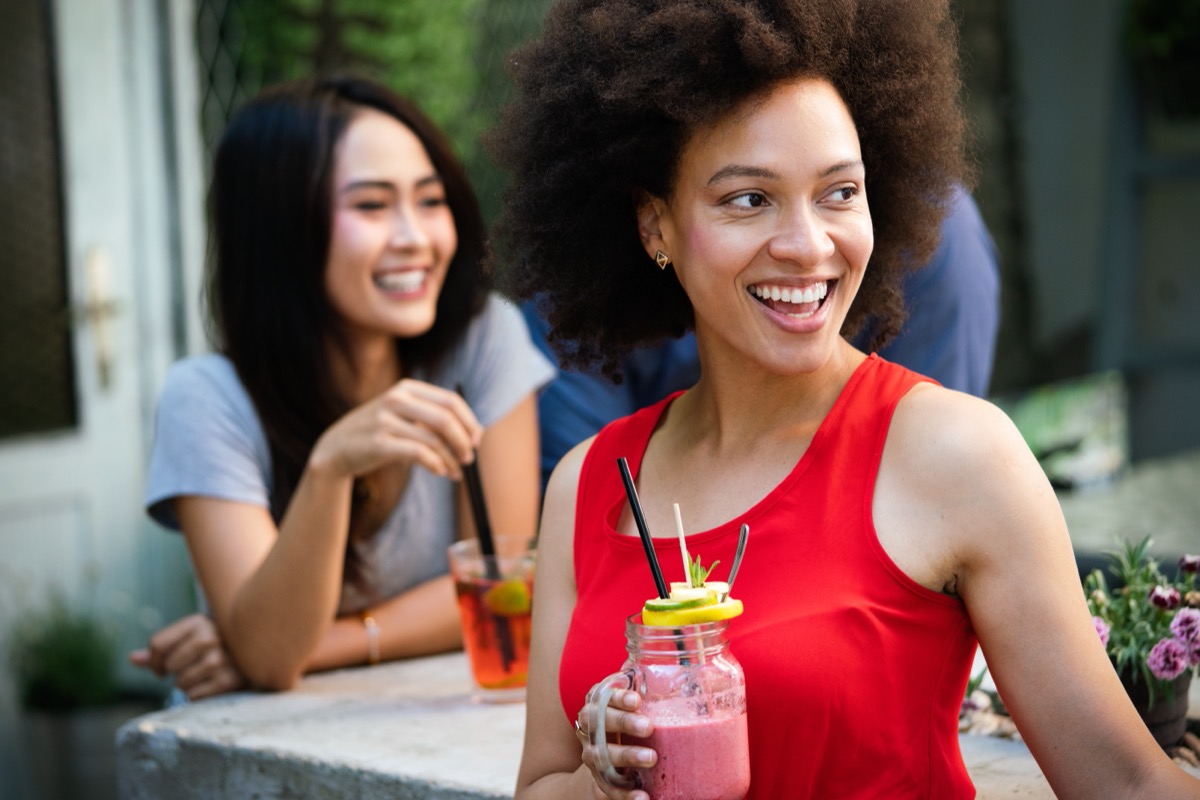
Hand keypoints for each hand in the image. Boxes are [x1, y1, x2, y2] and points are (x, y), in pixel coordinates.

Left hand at [129, 613, 245, 699]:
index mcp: (199, 621)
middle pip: (169, 664)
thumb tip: (132, 658)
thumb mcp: (190, 640)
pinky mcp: (231, 679)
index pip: (157, 644)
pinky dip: (197, 695)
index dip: (153, 660)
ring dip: (185, 685)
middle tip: (185, 670)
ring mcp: (223, 658)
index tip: (161, 666)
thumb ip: (161, 649)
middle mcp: (212, 636)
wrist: (257, 655)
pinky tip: (209, 686)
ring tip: (200, 677)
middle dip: (172, 673)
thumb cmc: (215, 648)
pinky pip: (195, 695)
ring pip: (181, 682)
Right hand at [310, 379, 483, 480]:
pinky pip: (419, 453)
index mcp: (407, 388)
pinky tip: (440, 472)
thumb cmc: (379, 434)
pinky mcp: (379, 442)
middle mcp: (396, 399)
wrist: (336, 449)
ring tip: (456, 472)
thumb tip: (476, 433)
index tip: (477, 440)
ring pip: (434, 440)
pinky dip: (436, 464)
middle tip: (469, 458)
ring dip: (451, 459)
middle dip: (463, 441)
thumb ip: (433, 418)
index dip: (469, 422)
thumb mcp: (403, 415)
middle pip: (446, 419)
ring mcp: (385, 419)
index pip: (451, 401)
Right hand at [577, 686, 656, 799]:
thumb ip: (654, 692)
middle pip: (596, 721)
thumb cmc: (631, 724)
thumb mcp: (638, 706)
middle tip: (648, 727)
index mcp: (597, 705)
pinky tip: (643, 796)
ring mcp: (592, 755)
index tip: (637, 699)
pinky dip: (625, 794)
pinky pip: (608, 789)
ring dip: (625, 755)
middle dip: (622, 722)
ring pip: (600, 755)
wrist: (610, 762)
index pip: (600, 694)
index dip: (617, 696)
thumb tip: (701, 675)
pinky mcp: (600, 781)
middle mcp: (590, 729)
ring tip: (651, 757)